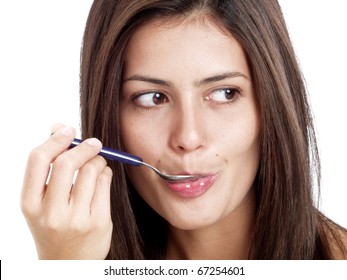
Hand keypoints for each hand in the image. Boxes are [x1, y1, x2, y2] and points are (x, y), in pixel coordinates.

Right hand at [21, 125, 112, 258]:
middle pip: (67, 162)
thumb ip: (48, 167)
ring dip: (98, 159)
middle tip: (93, 142)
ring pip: (91, 170)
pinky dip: (106, 172)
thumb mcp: (41, 202)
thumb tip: (59, 127)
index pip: (38, 160)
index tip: (68, 130)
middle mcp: (51, 213)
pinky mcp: (99, 222)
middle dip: (83, 146)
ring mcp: (76, 219)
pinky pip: (105, 183)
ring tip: (97, 163)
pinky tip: (102, 176)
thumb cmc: (53, 225)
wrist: (68, 263)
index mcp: (30, 203)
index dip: (55, 139)